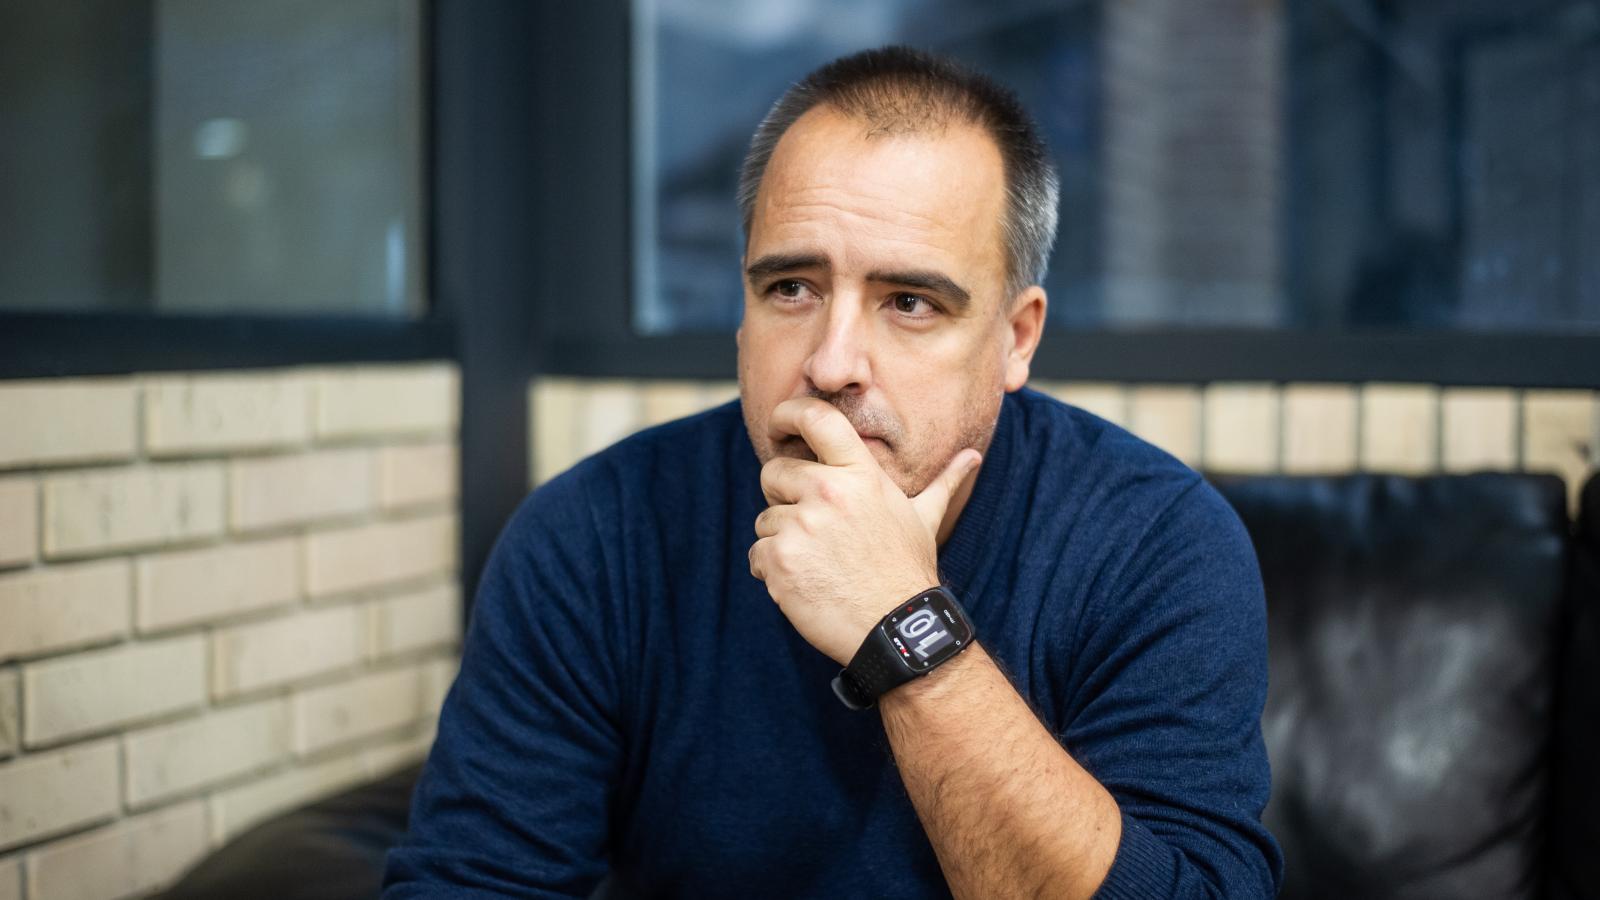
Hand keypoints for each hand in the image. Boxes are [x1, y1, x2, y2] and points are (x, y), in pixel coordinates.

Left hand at [749, 397, 980, 665]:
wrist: (895, 629)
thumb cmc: (907, 571)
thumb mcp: (924, 519)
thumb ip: (944, 482)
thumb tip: (972, 457)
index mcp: (860, 474)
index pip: (817, 418)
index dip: (788, 413)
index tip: (777, 422)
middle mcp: (829, 492)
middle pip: (774, 472)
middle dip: (783, 497)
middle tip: (815, 528)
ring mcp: (802, 526)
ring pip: (765, 519)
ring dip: (782, 540)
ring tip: (819, 563)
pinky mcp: (780, 559)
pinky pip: (757, 553)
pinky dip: (772, 571)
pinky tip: (805, 583)